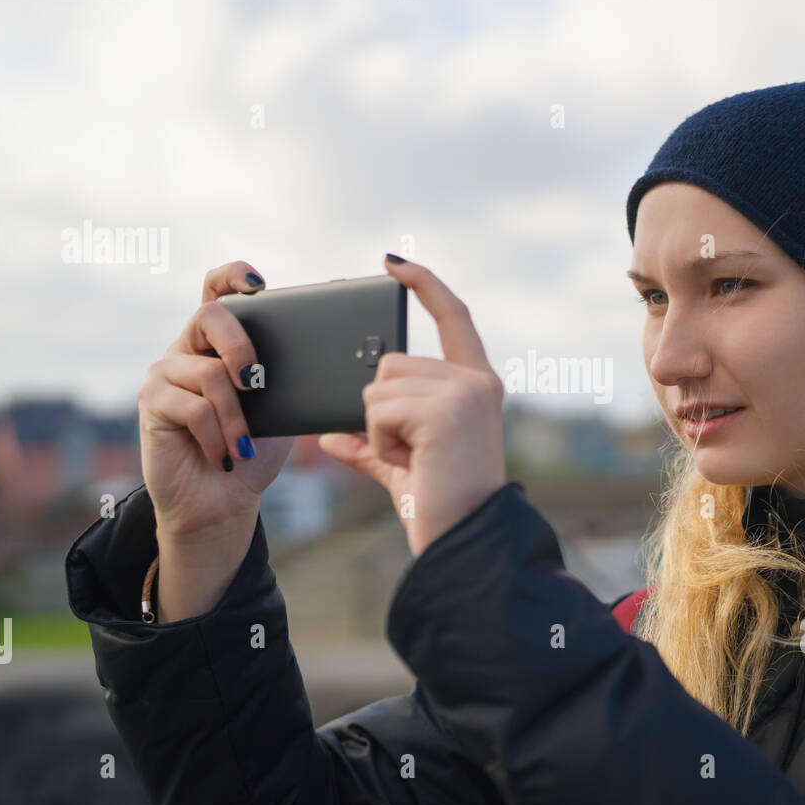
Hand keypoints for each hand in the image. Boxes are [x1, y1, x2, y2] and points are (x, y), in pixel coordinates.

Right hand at [139, 261, 295, 537]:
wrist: (222, 502)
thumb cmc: (253, 453)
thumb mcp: (282, 411)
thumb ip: (287, 379)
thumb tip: (318, 360)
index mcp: (221, 343)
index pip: (218, 290)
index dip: (234, 276)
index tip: (259, 284)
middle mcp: (189, 348)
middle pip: (210, 315)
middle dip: (241, 345)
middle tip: (257, 381)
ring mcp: (166, 372)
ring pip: (209, 373)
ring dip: (236, 417)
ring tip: (244, 446)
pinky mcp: (151, 401)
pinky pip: (192, 407)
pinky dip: (217, 436)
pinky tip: (223, 456)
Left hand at [318, 255, 505, 558]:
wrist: (462, 541)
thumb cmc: (441, 507)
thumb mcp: (401, 468)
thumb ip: (369, 444)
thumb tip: (328, 437)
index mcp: (477, 384)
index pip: (452, 316)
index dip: (423, 284)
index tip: (394, 263)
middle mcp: (477, 381)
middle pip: (391, 361)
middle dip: (381, 408)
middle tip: (412, 452)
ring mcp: (464, 392)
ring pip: (378, 385)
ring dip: (379, 428)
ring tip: (414, 459)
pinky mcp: (446, 409)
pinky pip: (378, 408)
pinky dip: (381, 441)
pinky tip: (412, 461)